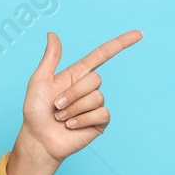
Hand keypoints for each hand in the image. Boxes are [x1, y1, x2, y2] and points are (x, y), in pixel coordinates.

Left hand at [20, 29, 141, 164]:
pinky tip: (71, 125)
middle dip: (73, 93)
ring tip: (62, 118)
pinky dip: (82, 119)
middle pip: (95, 79)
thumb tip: (52, 34)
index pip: (102, 55)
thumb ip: (50, 58)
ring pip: (97, 98)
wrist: (38, 139)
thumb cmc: (35, 111)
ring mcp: (95, 105)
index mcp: (76, 75)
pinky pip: (101, 114)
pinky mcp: (99, 122)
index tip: (138, 34)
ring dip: (74, 109)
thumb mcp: (39, 81)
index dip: (120, 44)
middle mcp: (88, 88)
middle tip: (56, 106)